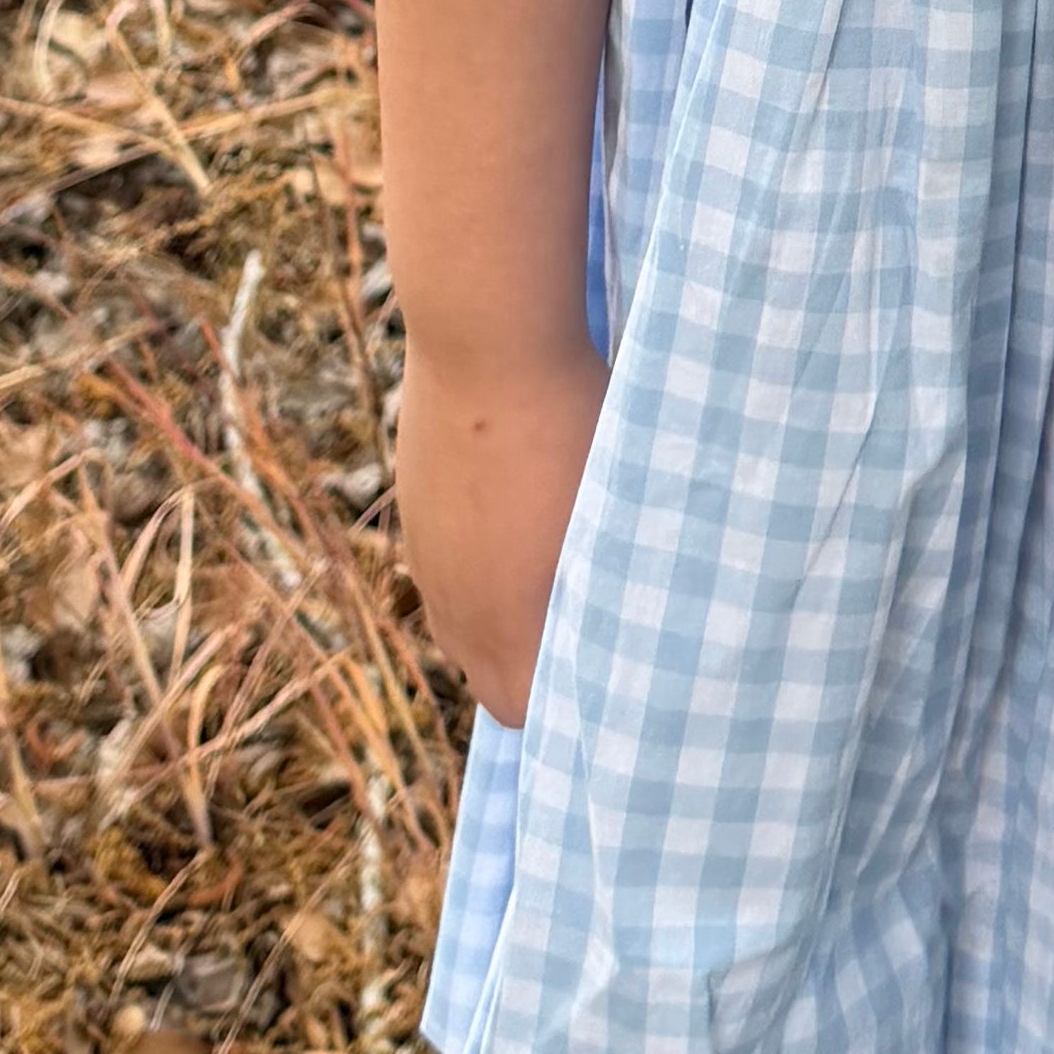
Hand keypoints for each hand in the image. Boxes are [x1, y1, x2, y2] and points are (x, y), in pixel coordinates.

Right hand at [390, 329, 606, 725]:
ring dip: (502, 628)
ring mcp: (429, 561)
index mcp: (509, 624)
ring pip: (462, 631)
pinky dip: (478, 578)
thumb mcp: (614, 517)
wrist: (486, 341)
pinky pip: (445, 579)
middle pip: (490, 685)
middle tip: (591, 640)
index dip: (569, 707)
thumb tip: (637, 625)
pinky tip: (517, 528)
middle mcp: (456, 607)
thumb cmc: (573, 428)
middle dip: (535, 679)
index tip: (615, 680)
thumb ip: (614, 590)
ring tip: (554, 583)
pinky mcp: (417, 516)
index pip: (528, 712)